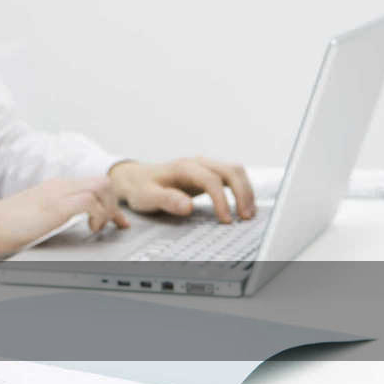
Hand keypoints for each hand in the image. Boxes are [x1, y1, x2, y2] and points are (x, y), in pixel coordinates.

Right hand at [0, 177, 129, 254]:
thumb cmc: (2, 224)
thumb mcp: (34, 214)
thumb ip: (51, 213)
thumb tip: (64, 222)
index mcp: (55, 187)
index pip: (93, 184)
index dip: (110, 202)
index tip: (116, 220)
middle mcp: (59, 186)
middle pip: (103, 182)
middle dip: (114, 204)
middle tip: (114, 225)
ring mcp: (57, 193)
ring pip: (101, 187)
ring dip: (107, 209)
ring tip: (98, 227)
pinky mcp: (54, 206)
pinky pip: (89, 201)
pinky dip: (97, 215)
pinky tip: (89, 228)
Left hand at [108, 157, 255, 222]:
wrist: (135, 178)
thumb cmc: (140, 188)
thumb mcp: (147, 196)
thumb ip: (166, 200)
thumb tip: (188, 206)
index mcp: (183, 167)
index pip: (211, 180)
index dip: (222, 200)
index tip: (226, 220)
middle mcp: (197, 163)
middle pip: (230, 170)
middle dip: (243, 193)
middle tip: (246, 217)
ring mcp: (204, 166)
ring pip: (235, 171)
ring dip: (246, 191)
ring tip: (248, 214)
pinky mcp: (208, 173)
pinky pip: (232, 177)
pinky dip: (242, 190)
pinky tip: (243, 206)